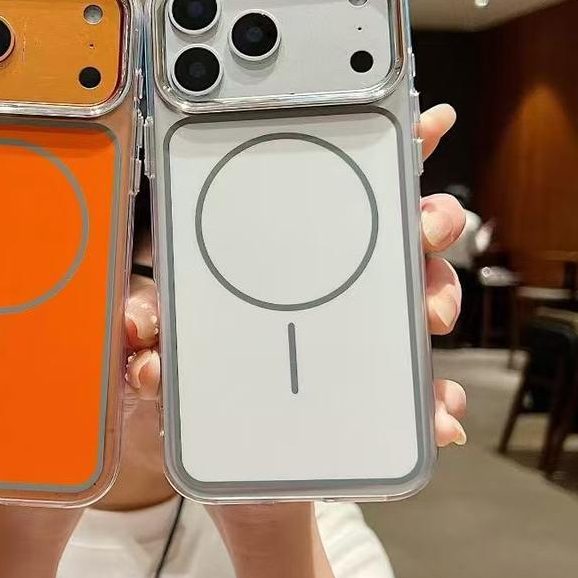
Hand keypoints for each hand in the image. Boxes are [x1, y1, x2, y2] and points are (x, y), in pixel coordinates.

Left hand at [126, 103, 469, 457]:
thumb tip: (137, 324)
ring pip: (419, 298)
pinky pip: (416, 390)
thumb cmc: (185, 378)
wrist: (209, 456)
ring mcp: (354, 332)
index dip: (386, 145)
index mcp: (280, 251)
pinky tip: (441, 415)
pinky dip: (435, 399)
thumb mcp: (159, 343)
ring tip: (431, 316)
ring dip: (438, 297)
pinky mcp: (368, 389)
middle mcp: (329, 280)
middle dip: (427, 219)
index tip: (422, 120)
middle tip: (426, 225)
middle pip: (397, 232)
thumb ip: (150, 325)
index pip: (339, 183)